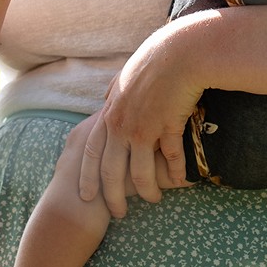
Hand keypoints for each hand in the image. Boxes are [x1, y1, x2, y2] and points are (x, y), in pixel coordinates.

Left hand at [79, 20, 200, 216]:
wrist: (178, 53)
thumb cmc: (154, 61)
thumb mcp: (124, 77)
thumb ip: (114, 93)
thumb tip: (106, 100)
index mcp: (109, 113)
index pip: (92, 152)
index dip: (88, 176)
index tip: (86, 196)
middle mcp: (122, 125)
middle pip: (111, 170)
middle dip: (113, 195)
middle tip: (118, 213)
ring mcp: (145, 127)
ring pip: (140, 171)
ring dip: (147, 190)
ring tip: (154, 200)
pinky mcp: (168, 127)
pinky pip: (170, 158)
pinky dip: (174, 173)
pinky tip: (179, 182)